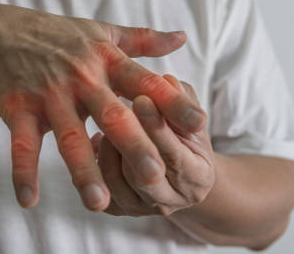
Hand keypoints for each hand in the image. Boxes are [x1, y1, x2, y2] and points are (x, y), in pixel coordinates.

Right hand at [0, 4, 206, 210]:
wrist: (0, 33)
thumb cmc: (59, 36)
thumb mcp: (103, 32)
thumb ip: (143, 39)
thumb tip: (182, 37)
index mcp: (106, 62)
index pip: (145, 82)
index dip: (172, 102)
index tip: (199, 124)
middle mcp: (81, 79)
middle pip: (112, 116)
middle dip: (134, 146)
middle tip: (155, 176)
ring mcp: (49, 94)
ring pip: (69, 136)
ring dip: (83, 170)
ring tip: (98, 204)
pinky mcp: (19, 108)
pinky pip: (22, 144)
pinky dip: (23, 172)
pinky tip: (29, 201)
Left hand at [94, 76, 214, 215]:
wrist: (175, 166)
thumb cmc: (181, 130)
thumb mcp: (188, 111)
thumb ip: (180, 97)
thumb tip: (167, 82)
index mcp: (199, 176)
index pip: (174, 153)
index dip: (156, 125)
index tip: (139, 98)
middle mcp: (173, 200)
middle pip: (145, 175)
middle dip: (128, 141)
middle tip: (112, 110)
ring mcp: (144, 209)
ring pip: (117, 183)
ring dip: (107, 151)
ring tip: (104, 124)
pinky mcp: (121, 211)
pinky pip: (100, 192)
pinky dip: (95, 166)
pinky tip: (94, 141)